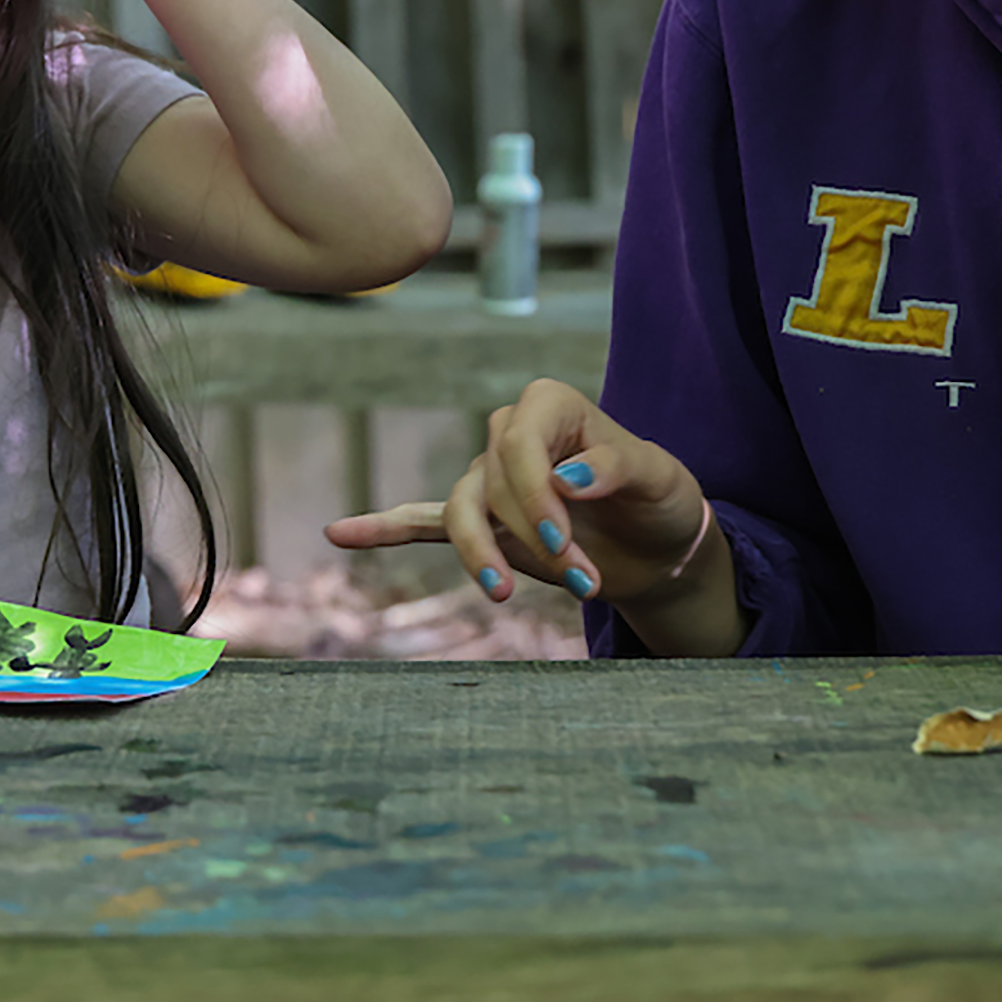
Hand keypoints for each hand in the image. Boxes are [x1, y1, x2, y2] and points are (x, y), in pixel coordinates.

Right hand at [325, 379, 713, 607]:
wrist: (657, 546)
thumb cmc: (661, 500)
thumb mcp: (659, 477)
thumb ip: (617, 466)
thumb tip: (567, 480)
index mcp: (550, 406)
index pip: (517, 441)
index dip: (533, 494)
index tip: (564, 540)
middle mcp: (510, 434)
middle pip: (490, 485)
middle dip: (531, 539)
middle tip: (583, 578)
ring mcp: (489, 479)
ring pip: (460, 513)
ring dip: (481, 556)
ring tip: (501, 595)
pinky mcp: (482, 522)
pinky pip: (422, 523)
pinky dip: (383, 529)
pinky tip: (340, 533)